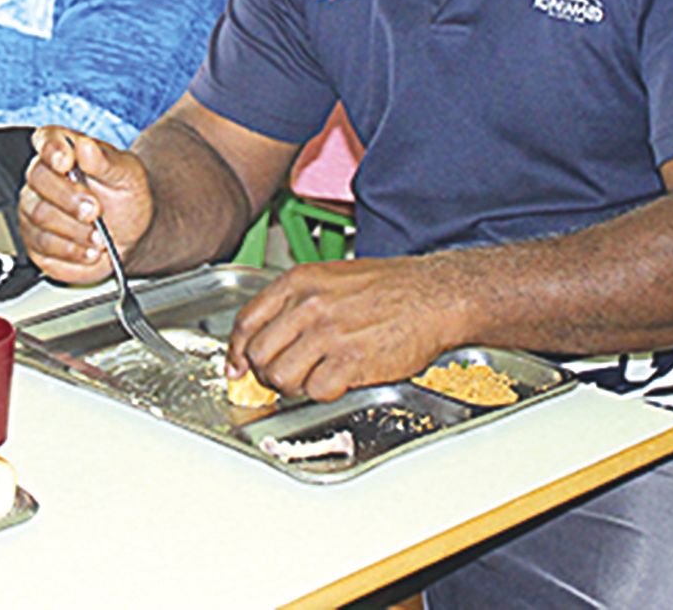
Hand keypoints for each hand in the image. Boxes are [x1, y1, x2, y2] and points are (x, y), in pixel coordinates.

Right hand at [17, 127, 152, 284]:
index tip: (66, 162)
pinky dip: (71, 252)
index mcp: (63, 150)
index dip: (51, 149)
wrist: (132, 232)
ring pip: (40, 217)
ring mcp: (34, 210)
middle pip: (39, 180)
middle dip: (69, 198)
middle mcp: (42, 178)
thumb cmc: (125, 196)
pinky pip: (43, 247)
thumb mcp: (127, 174)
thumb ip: (105, 161)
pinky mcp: (36, 243)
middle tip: (95, 210)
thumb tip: (85, 146)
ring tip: (100, 237)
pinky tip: (90, 251)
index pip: (45, 139)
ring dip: (73, 230)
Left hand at [226, 257, 463, 401]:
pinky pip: (316, 391)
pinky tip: (339, 381)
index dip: (237, 350)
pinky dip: (324, 393)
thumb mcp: (332, 279)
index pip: (246, 321)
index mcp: (299, 282)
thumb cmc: (391, 288)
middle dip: (266, 373)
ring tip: (313, 379)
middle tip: (283, 378)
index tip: (238, 366)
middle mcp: (308, 306)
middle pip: (259, 354)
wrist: (435, 296)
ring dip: (293, 386)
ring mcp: (328, 334)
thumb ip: (298, 304)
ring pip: (281, 376)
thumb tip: (270, 336)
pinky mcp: (351, 361)